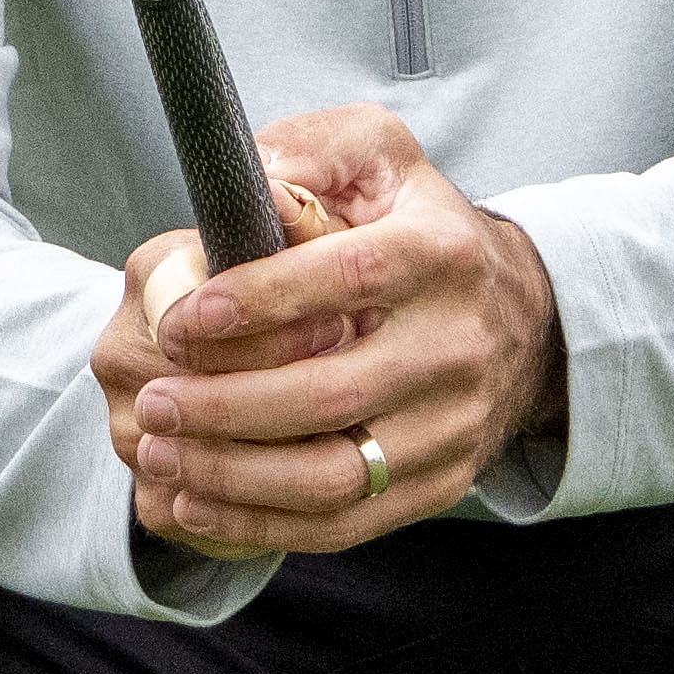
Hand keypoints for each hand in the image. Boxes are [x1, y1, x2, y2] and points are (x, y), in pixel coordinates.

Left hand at [87, 106, 567, 556]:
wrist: (522, 317)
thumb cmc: (420, 228)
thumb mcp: (381, 158)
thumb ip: (312, 150)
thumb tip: (252, 186)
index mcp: (441, 254)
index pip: (346, 279)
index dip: (257, 303)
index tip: (179, 322)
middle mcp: (458, 345)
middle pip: (334, 394)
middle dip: (226, 405)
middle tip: (151, 401)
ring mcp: (454, 425)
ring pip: (335, 474)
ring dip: (233, 475)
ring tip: (159, 453)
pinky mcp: (442, 482)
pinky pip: (345, 523)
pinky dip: (261, 523)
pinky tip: (197, 502)